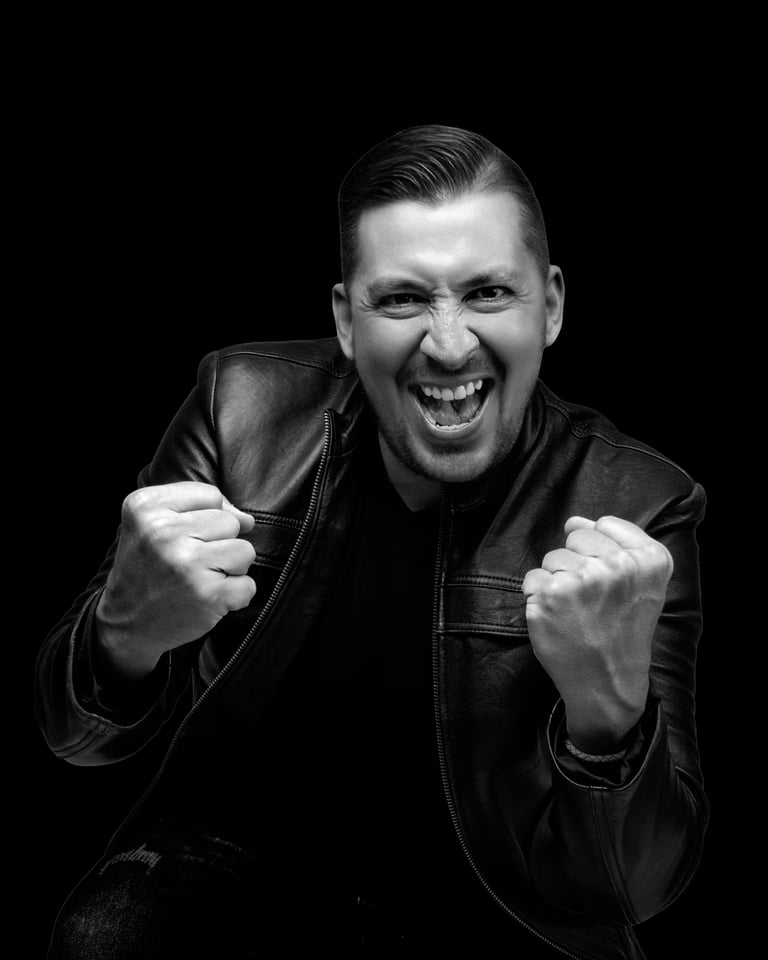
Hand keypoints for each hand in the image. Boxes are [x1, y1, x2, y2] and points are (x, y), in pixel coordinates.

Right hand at [95, 482, 256, 679]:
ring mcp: (186, 564)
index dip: (208, 518)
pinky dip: (235, 596)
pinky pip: (248, 585)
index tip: (185, 538)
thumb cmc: (147, 569)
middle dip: (220, 544)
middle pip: (231, 522)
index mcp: (146, 507)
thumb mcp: (151, 522)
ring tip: (200, 579)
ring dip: (230, 569)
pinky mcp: (207, 594)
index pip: (211, 495)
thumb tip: (247, 519)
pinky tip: (207, 599)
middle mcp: (163, 532)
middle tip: (190, 563)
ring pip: (244, 551)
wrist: (125, 624)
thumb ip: (198, 506)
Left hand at [522, 516, 672, 751]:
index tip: (610, 582)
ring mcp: (583, 578)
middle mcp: (619, 565)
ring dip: (557, 581)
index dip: (600, 552)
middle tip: (592, 600)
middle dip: (577, 563)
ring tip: (576, 611)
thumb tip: (574, 520)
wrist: (607, 684)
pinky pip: (534, 577)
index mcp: (650, 559)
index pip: (605, 524)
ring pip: (553, 557)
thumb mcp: (641, 585)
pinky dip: (538, 597)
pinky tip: (558, 619)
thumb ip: (615, 543)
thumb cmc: (622, 632)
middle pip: (576, 537)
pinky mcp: (551, 594)